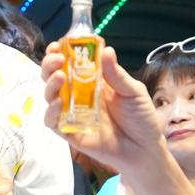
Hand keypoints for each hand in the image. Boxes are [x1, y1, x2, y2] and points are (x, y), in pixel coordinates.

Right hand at [41, 44, 168, 179]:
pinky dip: (51, 111)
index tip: (57, 45)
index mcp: (93, 82)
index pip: (71, 63)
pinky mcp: (70, 132)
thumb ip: (117, 74)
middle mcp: (79, 96)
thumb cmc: (141, 118)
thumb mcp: (133, 91)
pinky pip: (53, 121)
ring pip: (51, 96)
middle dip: (50, 65)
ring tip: (59, 77)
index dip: (61, 53)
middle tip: (57, 59)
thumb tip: (106, 50)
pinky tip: (59, 103)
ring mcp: (73, 113)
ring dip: (50, 85)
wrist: (144, 149)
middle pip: (55, 77)